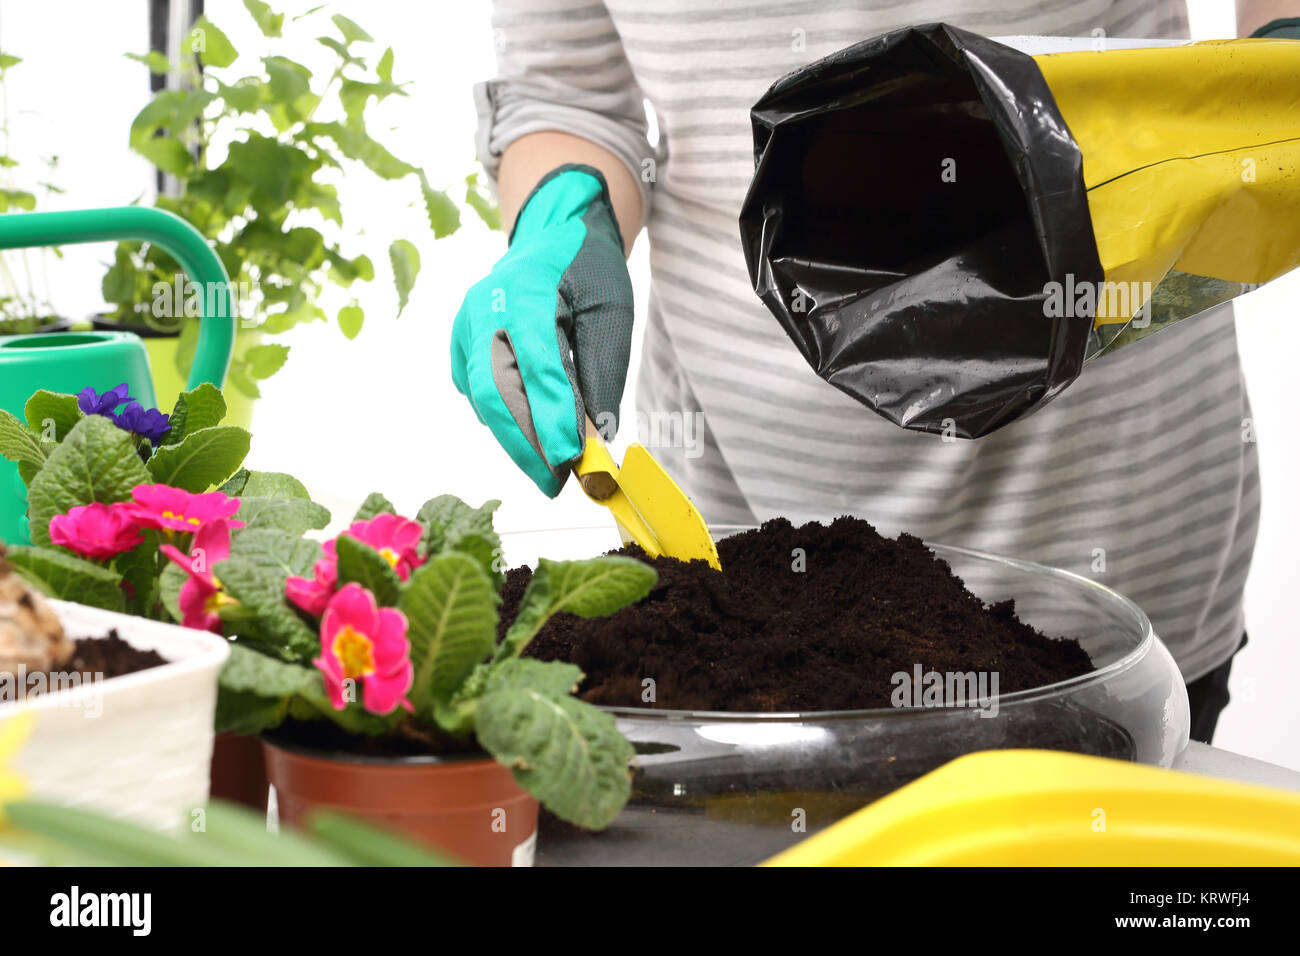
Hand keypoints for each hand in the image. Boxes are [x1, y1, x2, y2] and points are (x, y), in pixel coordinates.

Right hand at [451, 165, 633, 495]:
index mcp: (524, 291)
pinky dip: (506, 422)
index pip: (536, 363)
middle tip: (556, 484)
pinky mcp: (461, 348)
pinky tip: (533, 438)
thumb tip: (599, 437)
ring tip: (553, 472)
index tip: (572, 457)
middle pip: (495, 390)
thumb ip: (602, 371)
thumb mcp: (610, 311)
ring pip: (485, 399)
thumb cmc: (587, 271)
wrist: (549, 235)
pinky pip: (480, 396)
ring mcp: (465, 329)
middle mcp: (483, 310)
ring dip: (517, 440)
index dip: (551, 415)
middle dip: (525, 443)